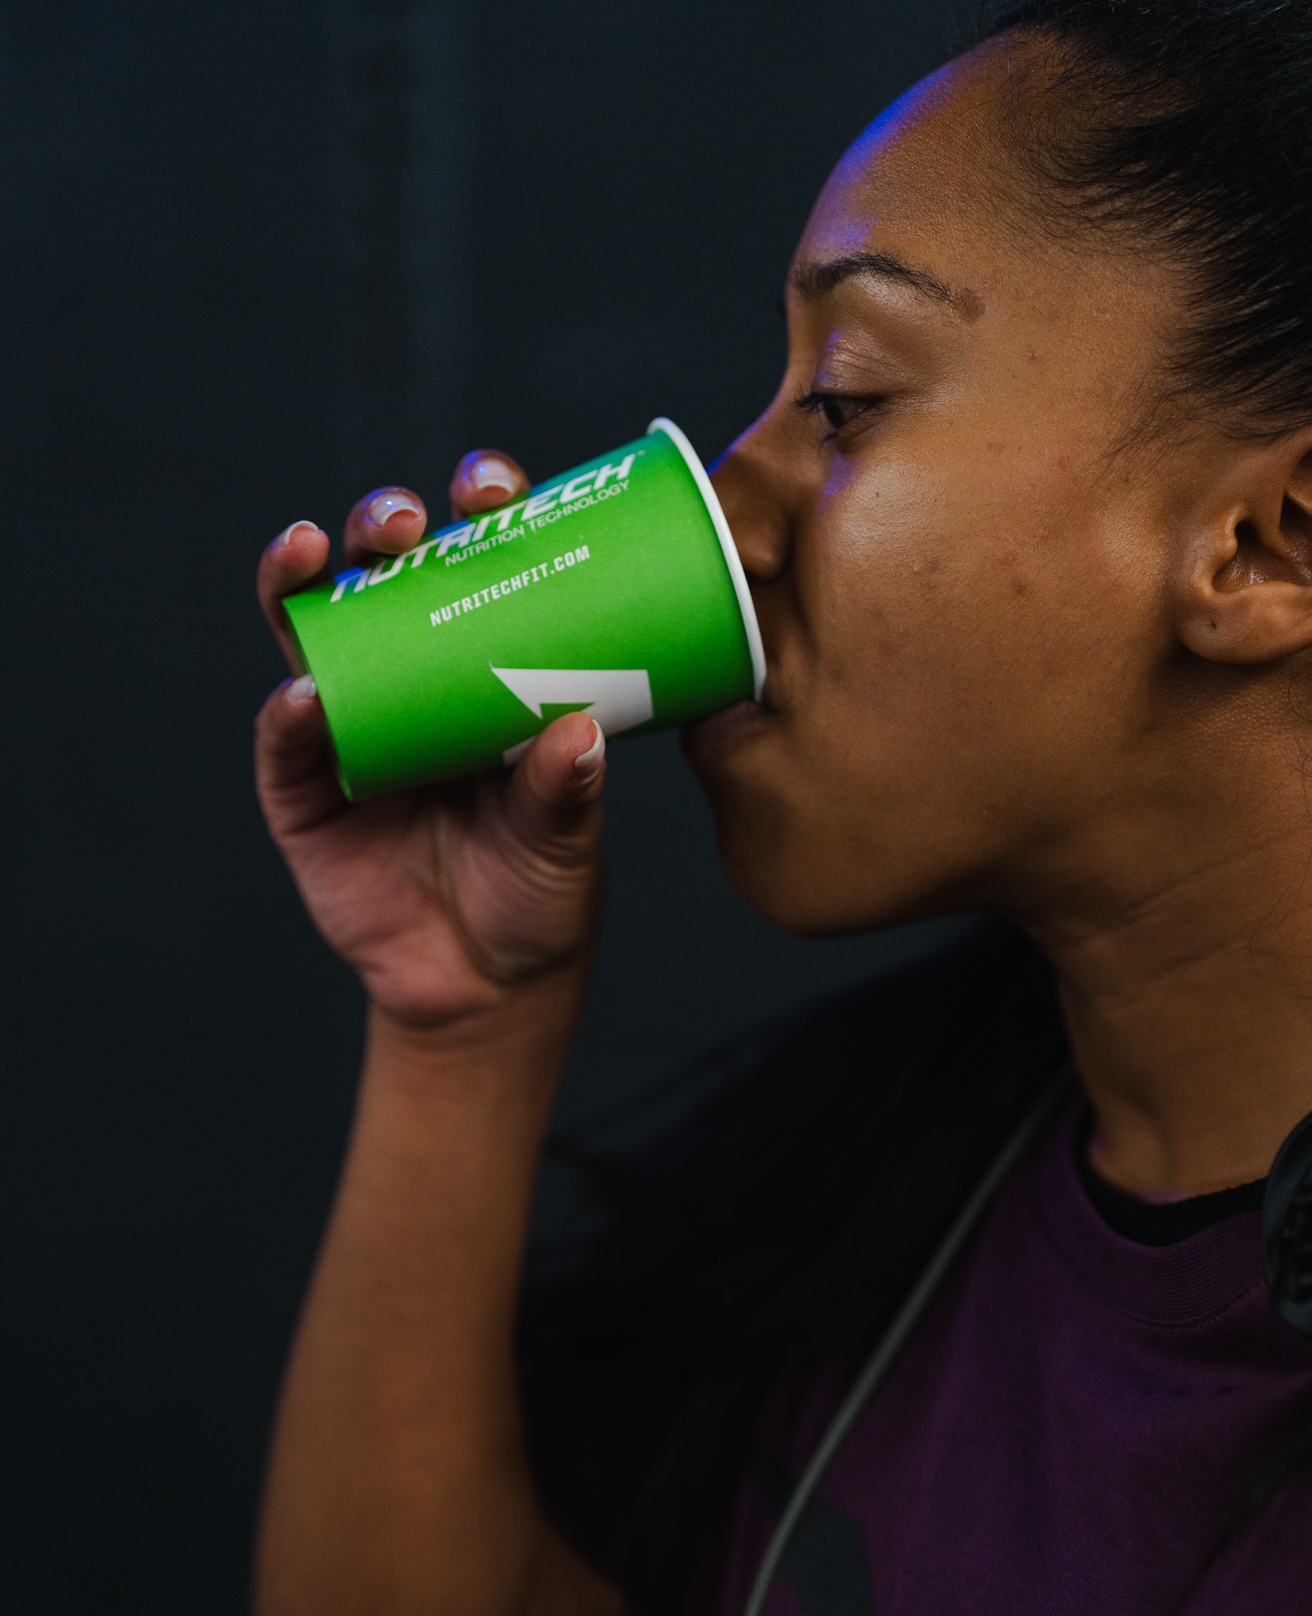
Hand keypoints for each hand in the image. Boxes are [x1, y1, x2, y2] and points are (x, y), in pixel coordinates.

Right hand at [256, 454, 605, 1028]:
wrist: (487, 984)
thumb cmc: (539, 889)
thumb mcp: (567, 839)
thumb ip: (566, 790)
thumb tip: (578, 730)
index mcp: (486, 661)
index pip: (475, 560)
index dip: (476, 511)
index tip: (491, 487)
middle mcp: (410, 675)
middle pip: (382, 574)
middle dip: (382, 526)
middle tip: (403, 521)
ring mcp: (349, 725)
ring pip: (311, 630)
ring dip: (302, 580)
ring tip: (313, 551)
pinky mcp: (302, 791)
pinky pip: (285, 742)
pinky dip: (290, 714)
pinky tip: (305, 697)